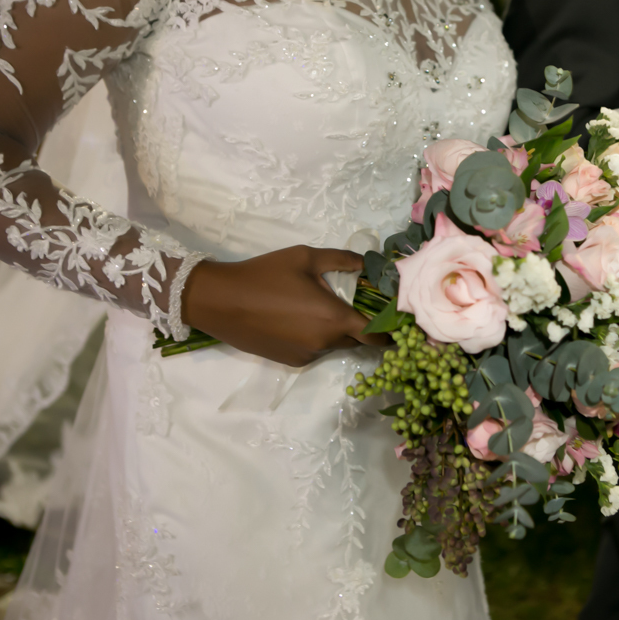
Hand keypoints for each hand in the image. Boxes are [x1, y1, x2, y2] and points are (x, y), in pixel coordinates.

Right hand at [181, 246, 387, 366]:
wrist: (221, 301)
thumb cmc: (265, 274)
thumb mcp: (305, 257)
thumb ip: (342, 259)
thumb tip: (368, 262)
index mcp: (334, 318)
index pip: (376, 334)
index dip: (390, 331)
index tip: (397, 323)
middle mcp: (326, 342)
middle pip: (357, 340)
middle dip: (362, 328)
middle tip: (357, 307)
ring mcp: (308, 355)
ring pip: (335, 345)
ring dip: (337, 332)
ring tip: (319, 309)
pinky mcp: (292, 362)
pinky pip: (316, 350)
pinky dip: (317, 339)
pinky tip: (299, 320)